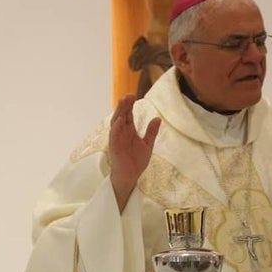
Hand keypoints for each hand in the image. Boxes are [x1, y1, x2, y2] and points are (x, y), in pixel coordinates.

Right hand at [108, 94, 160, 210]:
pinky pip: (114, 136)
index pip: (128, 115)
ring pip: (116, 123)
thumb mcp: (147, 144)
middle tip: (128, 95)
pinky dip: (116, 128)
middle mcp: (121, 133)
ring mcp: (117, 140)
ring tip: (122, 102)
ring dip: (119, 113)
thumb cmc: (136, 161)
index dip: (129, 105)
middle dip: (124, 105)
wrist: (131, 177)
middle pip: (121, 116)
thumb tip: (157, 118)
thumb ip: (151, 132)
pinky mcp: (114, 148)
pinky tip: (120, 120)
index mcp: (129, 131)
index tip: (132, 94)